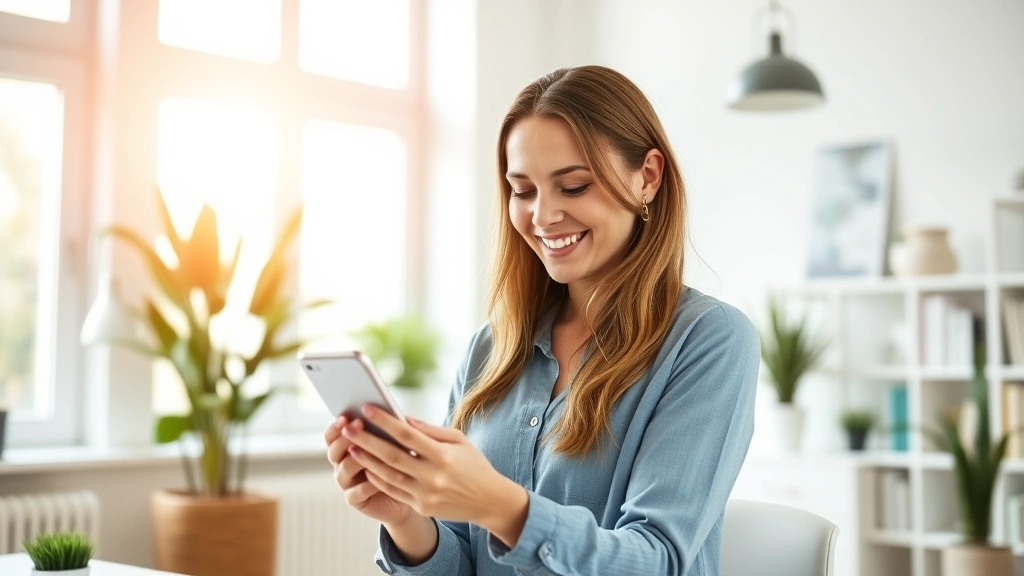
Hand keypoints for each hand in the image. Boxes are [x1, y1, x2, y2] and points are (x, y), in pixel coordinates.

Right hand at [325, 415, 412, 525]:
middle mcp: (342, 464)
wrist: (409, 492)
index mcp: (347, 447)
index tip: (345, 417)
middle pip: (333, 451)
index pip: (332, 435)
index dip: (335, 426)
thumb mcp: (395, 443)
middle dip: (345, 437)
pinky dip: (367, 484)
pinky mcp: (355, 500)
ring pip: (343, 470)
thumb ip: (387, 429)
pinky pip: (356, 492)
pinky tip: (379, 478)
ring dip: (356, 459)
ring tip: (370, 452)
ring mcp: (347, 483)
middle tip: (358, 426)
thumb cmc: (401, 462)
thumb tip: (390, 414)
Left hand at [344, 405, 527, 540]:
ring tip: (352, 447)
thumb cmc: (474, 465)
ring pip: (389, 476)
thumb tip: (403, 418)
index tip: (367, 409)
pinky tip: (367, 467)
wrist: (490, 501)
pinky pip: (394, 491)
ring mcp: (426, 494)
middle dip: (367, 441)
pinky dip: (378, 479)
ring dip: (367, 461)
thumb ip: (430, 430)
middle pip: (392, 456)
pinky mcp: (422, 507)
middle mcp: (433, 476)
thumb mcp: (459, 440)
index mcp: (443, 456)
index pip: (407, 435)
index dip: (385, 422)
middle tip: (348, 427)